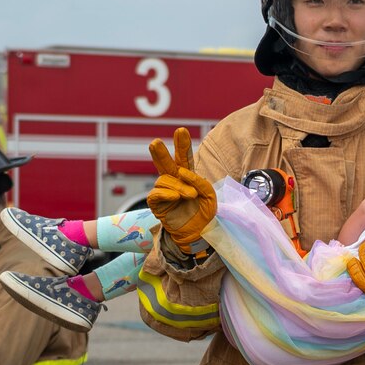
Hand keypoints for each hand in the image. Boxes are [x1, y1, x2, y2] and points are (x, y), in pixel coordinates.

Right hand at [145, 127, 216, 250]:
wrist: (199, 233)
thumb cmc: (204, 213)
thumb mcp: (210, 196)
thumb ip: (200, 182)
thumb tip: (182, 173)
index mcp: (187, 176)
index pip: (183, 158)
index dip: (182, 145)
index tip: (181, 131)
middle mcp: (174, 181)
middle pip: (165, 163)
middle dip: (160, 152)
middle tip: (155, 142)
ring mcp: (164, 192)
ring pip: (164, 180)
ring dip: (178, 186)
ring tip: (191, 195)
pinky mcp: (157, 205)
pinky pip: (156, 194)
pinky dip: (166, 193)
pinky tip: (175, 196)